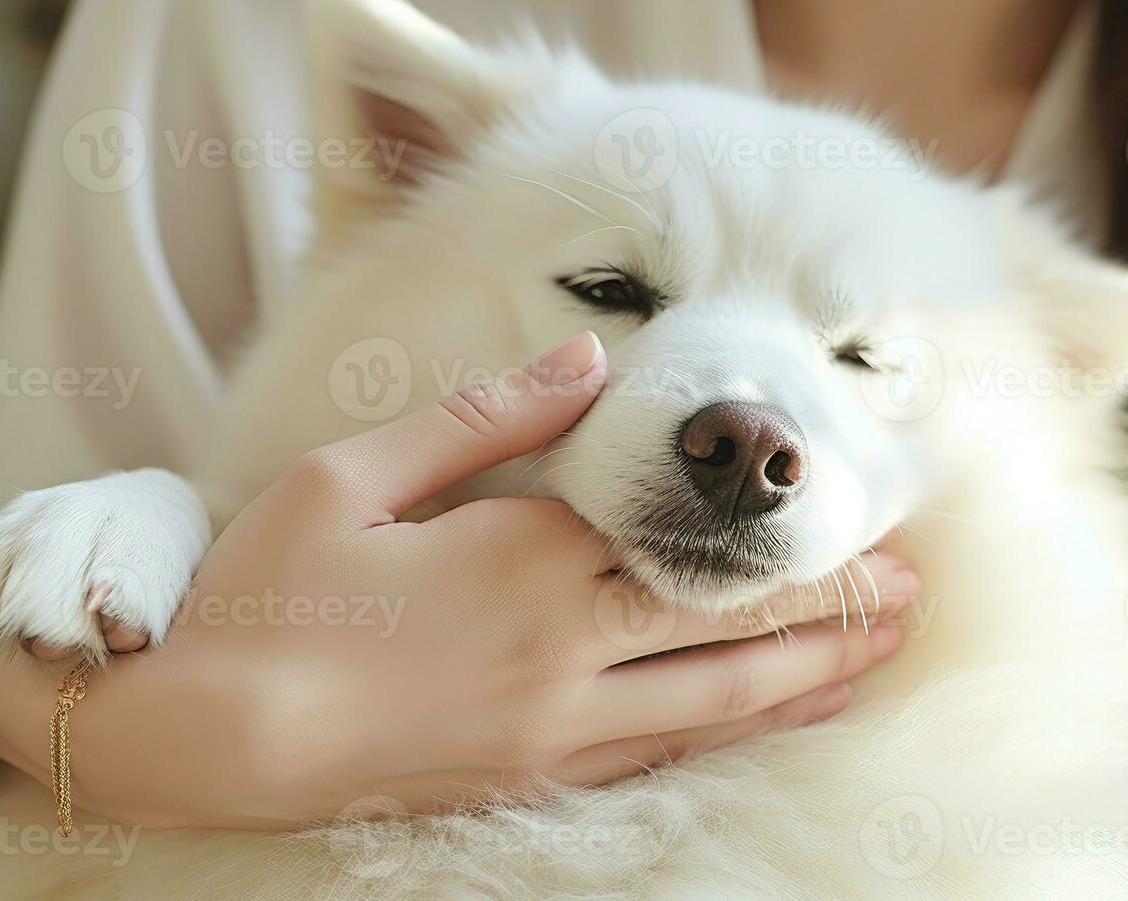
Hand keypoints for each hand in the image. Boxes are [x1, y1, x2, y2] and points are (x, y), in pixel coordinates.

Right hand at [0, 332, 915, 828]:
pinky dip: (739, 728)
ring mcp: (557, 723)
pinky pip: (664, 751)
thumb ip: (482, 415)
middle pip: (728, 622)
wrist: (212, 738)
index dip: (779, 528)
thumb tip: (587, 354)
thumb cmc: (271, 593)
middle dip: (830, 604)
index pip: (683, 539)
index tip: (846, 504)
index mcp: (526, 559)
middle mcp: (563, 646)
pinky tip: (780, 717)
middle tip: (915, 587)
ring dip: (810, 670)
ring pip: (718, 697)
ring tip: (885, 649)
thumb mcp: (354, 475)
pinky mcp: (535, 774)